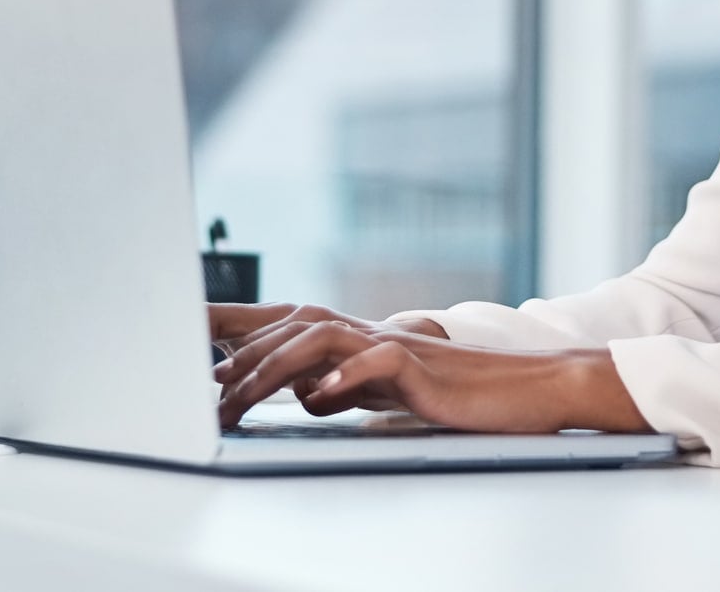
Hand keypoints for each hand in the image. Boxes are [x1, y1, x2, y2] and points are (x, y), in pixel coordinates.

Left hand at [208, 302, 443, 414]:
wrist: (517, 387)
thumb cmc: (449, 390)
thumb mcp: (383, 391)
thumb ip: (344, 386)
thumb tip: (308, 394)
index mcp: (356, 340)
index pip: (290, 324)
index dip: (244, 333)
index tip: (202, 356)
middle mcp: (367, 334)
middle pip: (296, 324)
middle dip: (247, 351)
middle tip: (212, 384)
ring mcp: (393, 345)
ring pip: (324, 336)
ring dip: (279, 362)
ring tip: (247, 391)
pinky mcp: (420, 368)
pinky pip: (379, 361)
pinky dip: (347, 375)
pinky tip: (321, 393)